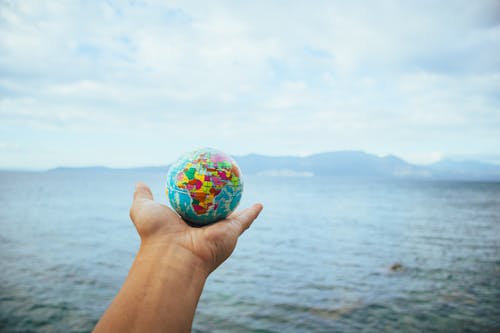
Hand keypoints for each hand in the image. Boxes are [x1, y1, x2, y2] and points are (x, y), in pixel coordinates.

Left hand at [129, 182, 262, 275]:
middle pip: (214, 211)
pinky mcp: (231, 233)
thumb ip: (143, 197)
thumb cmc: (156, 234)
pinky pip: (245, 220)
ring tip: (243, 192)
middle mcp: (202, 229)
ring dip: (239, 205)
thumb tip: (140, 183)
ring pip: (232, 216)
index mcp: (184, 225)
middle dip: (219, 201)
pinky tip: (259, 204)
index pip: (192, 208)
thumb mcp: (144, 209)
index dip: (196, 197)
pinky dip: (253, 213)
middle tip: (223, 184)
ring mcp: (218, 232)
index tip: (199, 185)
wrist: (174, 256)